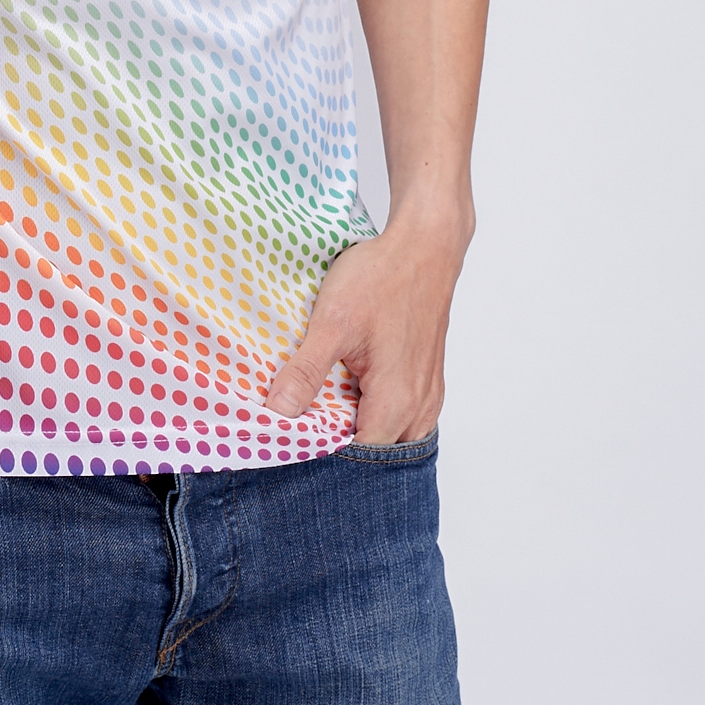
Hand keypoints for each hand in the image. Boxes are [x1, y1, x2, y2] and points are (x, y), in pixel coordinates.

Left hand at [263, 221, 466, 444]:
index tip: (291, 432)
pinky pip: (399, 413)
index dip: (319, 449)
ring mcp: (427, 395)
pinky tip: (349, 384)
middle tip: (302, 412)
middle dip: (337, 438)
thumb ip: (306, 371)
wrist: (425, 246)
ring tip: (323, 399)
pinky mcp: (427, 380)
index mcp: (396, 404)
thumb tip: (277, 412)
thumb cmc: (383, 278)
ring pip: (387, 433)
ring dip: (356, 422)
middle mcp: (419, 409)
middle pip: (372, 449)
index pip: (355, 457)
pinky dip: (373, 408)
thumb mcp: (332, 323)